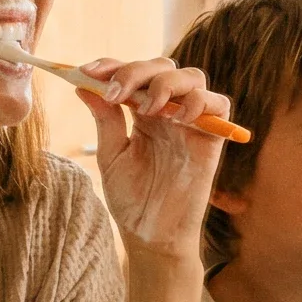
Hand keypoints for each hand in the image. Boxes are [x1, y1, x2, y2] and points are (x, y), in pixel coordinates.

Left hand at [79, 57, 231, 260]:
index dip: (112, 65)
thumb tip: (82, 86)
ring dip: (166, 84)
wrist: (151, 235)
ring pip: (192, 77)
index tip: (86, 72)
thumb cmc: (132, 199)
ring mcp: (192, 122)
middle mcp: (169, 111)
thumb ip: (105, 119)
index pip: (133, 73)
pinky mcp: (212, 138)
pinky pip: (219, 103)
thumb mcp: (111, 155)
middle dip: (136, 71)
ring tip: (146, 109)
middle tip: (115, 93)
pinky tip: (176, 119)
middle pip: (163, 66)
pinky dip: (200, 101)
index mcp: (142, 112)